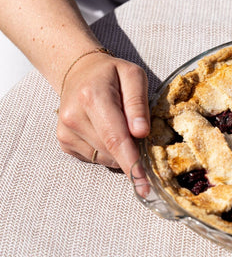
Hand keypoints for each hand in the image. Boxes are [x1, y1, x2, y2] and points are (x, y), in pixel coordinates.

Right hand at [56, 50, 150, 179]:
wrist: (80, 72)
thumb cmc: (111, 74)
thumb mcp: (133, 76)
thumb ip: (138, 103)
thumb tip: (141, 133)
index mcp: (93, 97)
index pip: (115, 137)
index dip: (131, 162)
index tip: (144, 185)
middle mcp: (74, 116)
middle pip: (110, 150)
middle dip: (132, 153)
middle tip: (141, 136)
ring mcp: (65, 131)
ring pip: (103, 158)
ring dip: (120, 151)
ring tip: (121, 126)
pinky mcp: (64, 141)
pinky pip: (94, 158)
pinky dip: (107, 151)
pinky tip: (106, 130)